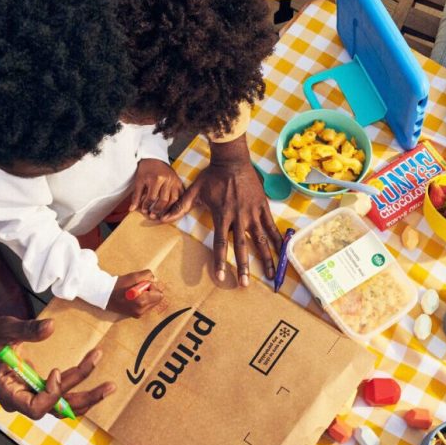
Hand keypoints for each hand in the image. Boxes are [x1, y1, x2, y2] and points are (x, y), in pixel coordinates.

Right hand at [0, 317, 114, 418]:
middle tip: (109, 386)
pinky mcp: (38, 392)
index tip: (57, 371)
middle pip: (55, 410)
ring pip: (62, 408)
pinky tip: (99, 386)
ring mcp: (29, 399)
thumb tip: (51, 327)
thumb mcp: (4, 328)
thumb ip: (26, 329)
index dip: (51, 394)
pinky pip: (62, 399)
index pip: (34, 407)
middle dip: (83, 398)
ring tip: (110, 387)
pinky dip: (79, 392)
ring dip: (87, 398)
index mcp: (6, 391)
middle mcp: (20, 401)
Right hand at [107, 270, 164, 317]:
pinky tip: (134, 298)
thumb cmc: (119, 285)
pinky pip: (147, 306)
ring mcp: (139, 314)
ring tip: (136, 293)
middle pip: (157, 300)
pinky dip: (144, 301)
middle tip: (140, 288)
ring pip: (153, 303)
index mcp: (141, 301)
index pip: (159, 294)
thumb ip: (148, 276)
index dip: (152, 287)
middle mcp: (141, 310)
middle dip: (151, 292)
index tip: (143, 285)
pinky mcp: (137, 315)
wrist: (105, 295)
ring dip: (148, 296)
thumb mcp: (134, 276)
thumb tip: (155, 280)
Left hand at [129, 159, 183, 219]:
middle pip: (164, 200)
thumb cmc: (146, 169)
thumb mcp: (139, 181)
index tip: (144, 210)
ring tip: (161, 214)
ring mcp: (175, 181)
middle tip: (152, 216)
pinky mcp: (179, 182)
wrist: (154, 157)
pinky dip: (176, 203)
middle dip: (157, 210)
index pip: (152, 198)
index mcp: (156, 179)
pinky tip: (170, 208)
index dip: (147, 206)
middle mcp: (167, 180)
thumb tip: (132, 209)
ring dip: (167, 209)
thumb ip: (136, 196)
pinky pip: (180, 196)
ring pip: (173, 200)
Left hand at [162, 136, 281, 285]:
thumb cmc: (212, 176)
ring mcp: (253, 212)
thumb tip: (162, 218)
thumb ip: (180, 207)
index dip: (220, 261)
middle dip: (243, 267)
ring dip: (265, 258)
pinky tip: (283, 251)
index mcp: (222, 216)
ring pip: (261, 240)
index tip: (221, 277)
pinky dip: (277, 239)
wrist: (232, 160)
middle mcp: (239, 217)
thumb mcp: (194, 191)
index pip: (220, 244)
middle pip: (242, 247)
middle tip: (244, 285)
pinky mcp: (263, 206)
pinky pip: (271, 226)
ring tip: (270, 275)